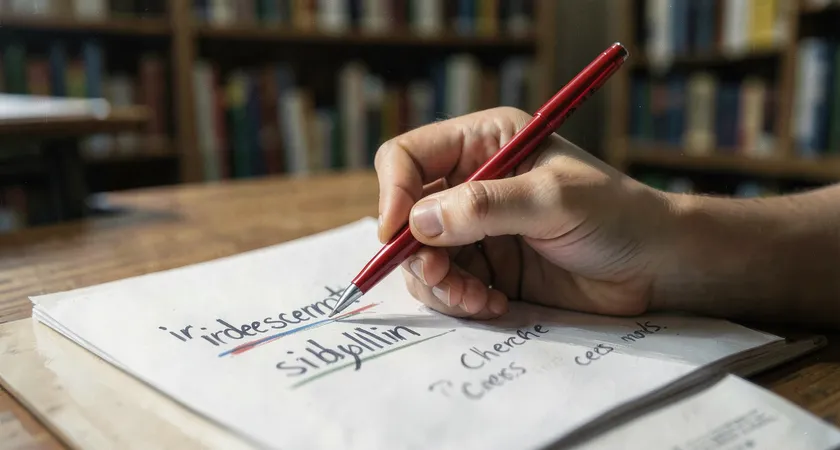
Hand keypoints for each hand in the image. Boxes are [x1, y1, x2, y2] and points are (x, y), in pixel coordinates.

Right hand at [374, 107, 678, 319]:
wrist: (655, 267)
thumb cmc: (616, 216)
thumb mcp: (552, 200)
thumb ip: (484, 207)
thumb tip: (417, 222)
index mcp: (485, 142)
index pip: (409, 156)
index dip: (394, 192)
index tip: (397, 232)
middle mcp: (472, 182)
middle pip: (406, 212)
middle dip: (414, 249)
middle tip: (440, 276)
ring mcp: (476, 229)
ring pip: (420, 255)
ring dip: (437, 281)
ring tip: (475, 297)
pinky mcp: (487, 268)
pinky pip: (446, 284)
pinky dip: (458, 299)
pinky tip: (492, 304)